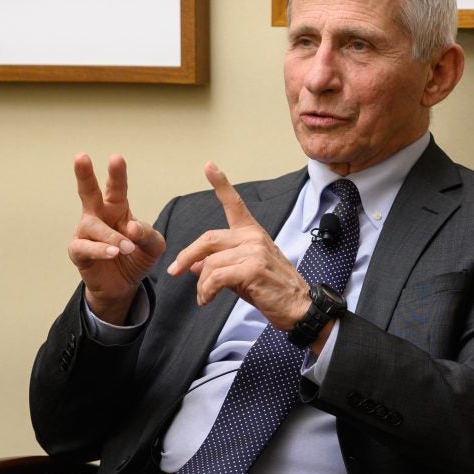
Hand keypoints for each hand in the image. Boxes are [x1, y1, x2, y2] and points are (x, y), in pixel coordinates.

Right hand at [68, 154, 165, 324]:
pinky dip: (100, 250)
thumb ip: (148, 235)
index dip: (116, 173)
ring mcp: (85, 234)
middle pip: (88, 192)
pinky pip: (85, 248)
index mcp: (116, 208)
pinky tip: (113, 253)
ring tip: (125, 248)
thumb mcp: (153, 246)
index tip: (116, 158)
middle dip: (84, 175)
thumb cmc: (135, 257)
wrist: (123, 286)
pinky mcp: (78, 252)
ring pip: (93, 226)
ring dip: (111, 236)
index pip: (117, 188)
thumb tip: (131, 228)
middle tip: (81, 157)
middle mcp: (97, 216)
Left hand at [167, 163, 310, 330]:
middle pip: (208, 239)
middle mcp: (253, 237)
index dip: (220, 183)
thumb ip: (219, 264)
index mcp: (252, 233)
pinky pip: (216, 278)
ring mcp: (254, 251)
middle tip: (174, 271)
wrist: (299, 308)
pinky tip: (207, 300)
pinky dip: (206, 291)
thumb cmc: (272, 290)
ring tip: (204, 297)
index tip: (209, 166)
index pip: (234, 204)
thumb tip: (193, 265)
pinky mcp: (252, 268)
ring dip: (201, 284)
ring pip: (210, 263)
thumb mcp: (241, 273)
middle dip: (187, 255)